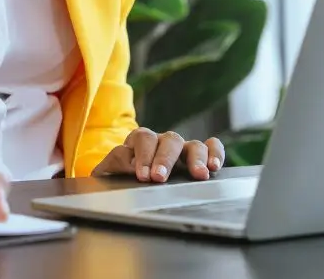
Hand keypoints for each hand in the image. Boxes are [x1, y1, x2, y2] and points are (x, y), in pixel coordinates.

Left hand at [91, 128, 224, 181]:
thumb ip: (114, 164)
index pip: (143, 138)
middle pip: (169, 140)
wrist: (126, 184)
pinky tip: (215, 166)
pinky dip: (215, 153)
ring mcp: (182, 149)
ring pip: (193, 144)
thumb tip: (129, 162)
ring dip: (196, 158)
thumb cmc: (118, 177)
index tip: (142, 176)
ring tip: (199, 174)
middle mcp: (162, 141)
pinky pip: (211, 147)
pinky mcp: (198, 159)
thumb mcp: (108, 172)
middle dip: (165, 159)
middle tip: (160, 178)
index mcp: (139, 141)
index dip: (143, 155)